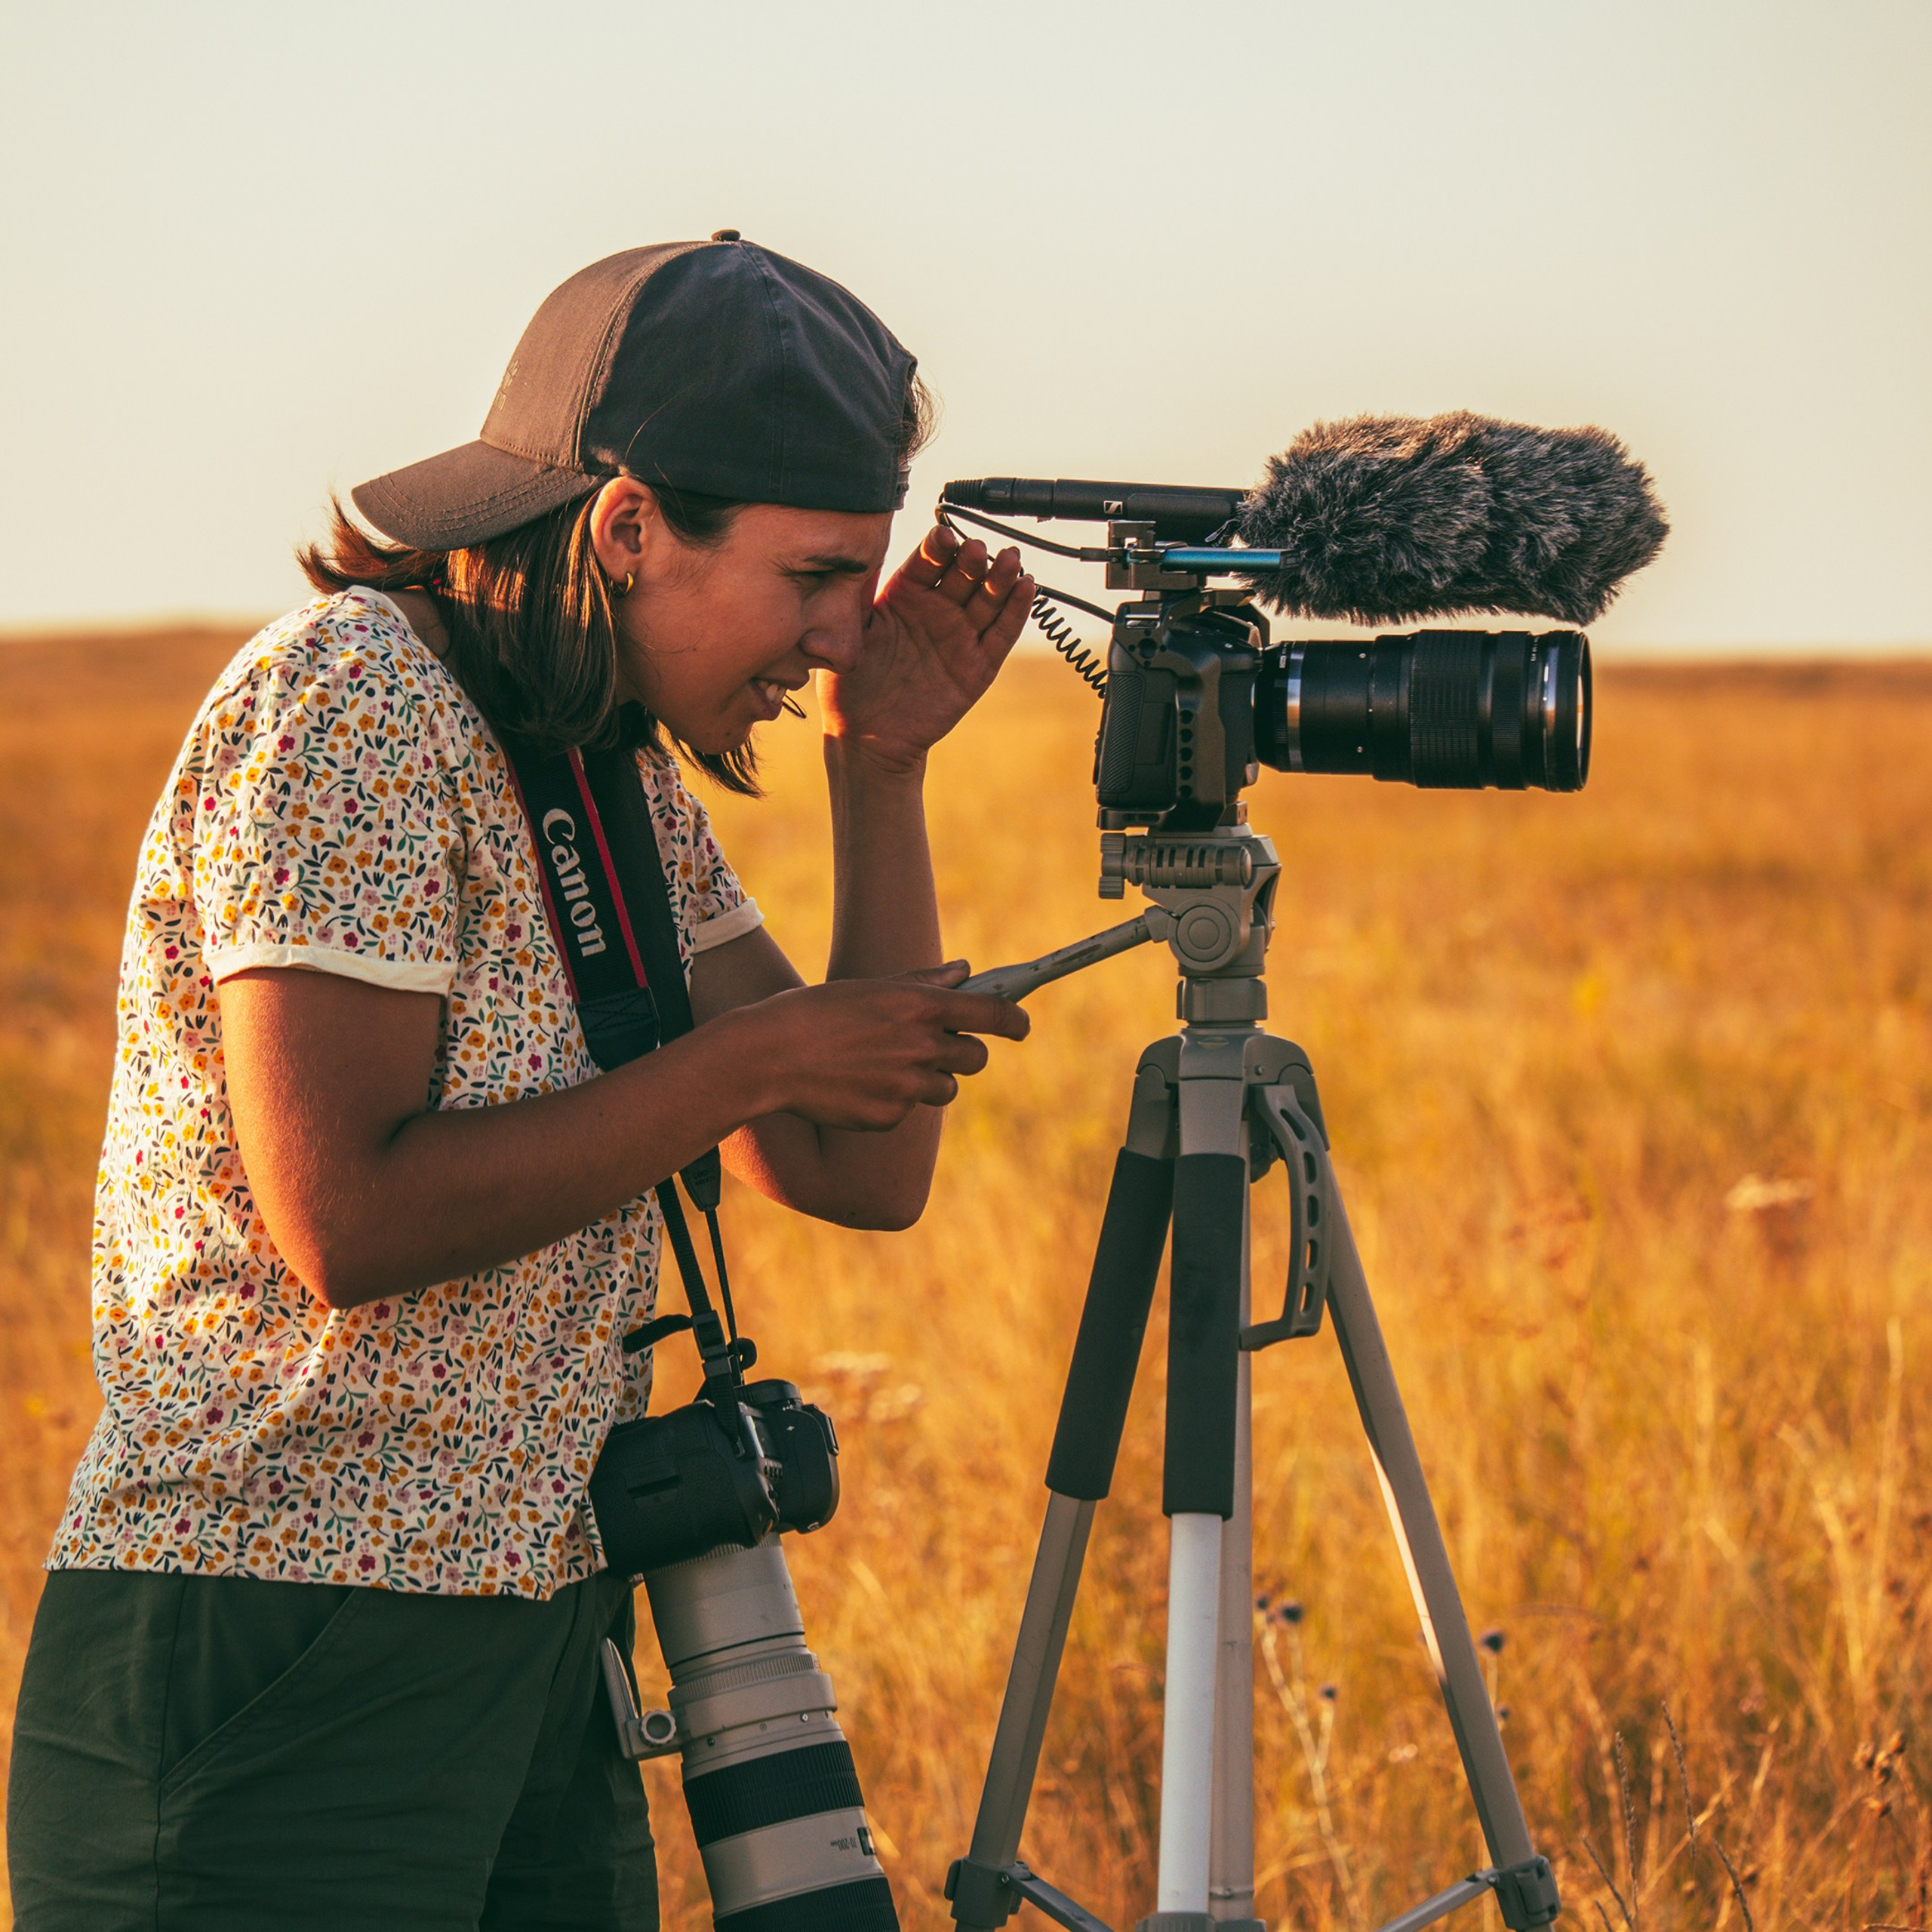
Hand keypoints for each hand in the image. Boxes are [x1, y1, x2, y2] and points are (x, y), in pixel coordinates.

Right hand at [737, 962, 1028, 1130]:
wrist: (768, 1056)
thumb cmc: (817, 1012)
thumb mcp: (872, 989)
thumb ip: (925, 983)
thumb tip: (966, 971)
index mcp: (920, 1006)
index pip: (992, 1013)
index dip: (1015, 1020)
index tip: (1023, 1025)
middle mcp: (921, 1046)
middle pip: (975, 1058)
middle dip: (965, 1054)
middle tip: (939, 1048)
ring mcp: (907, 1086)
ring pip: (944, 1089)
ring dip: (928, 1079)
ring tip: (883, 1065)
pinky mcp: (890, 1116)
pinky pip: (908, 1111)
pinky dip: (892, 1101)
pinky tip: (858, 1086)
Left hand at [818, 527, 1035, 773]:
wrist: (866, 738)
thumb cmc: (848, 685)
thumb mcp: (849, 632)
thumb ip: (860, 594)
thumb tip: (859, 550)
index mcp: (905, 595)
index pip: (928, 562)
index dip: (937, 548)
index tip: (942, 535)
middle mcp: (937, 610)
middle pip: (963, 575)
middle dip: (972, 560)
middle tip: (977, 549)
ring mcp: (960, 636)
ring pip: (988, 600)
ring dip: (1001, 577)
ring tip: (1010, 560)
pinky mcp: (978, 666)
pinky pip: (1001, 635)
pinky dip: (1016, 612)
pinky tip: (1026, 587)